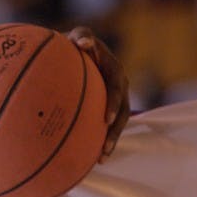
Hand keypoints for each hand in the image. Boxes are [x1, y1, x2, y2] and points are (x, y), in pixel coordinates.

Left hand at [68, 26, 130, 162]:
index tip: (107, 119)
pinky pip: (105, 126)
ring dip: (111, 140)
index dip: (115, 103)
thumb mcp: (77, 36)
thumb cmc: (73, 44)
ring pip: (118, 122)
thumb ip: (80, 36)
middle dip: (115, 130)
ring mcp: (114, 99)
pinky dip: (99, 141)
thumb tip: (82, 42)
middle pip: (122, 111)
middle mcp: (119, 85)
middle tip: (105, 145)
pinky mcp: (107, 108)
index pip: (118, 87)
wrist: (74, 52)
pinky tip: (89, 160)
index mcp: (114, 70)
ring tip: (101, 159)